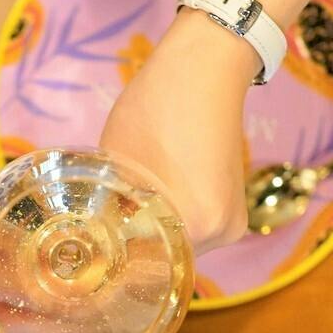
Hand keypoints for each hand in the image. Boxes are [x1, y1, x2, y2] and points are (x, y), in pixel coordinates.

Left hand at [99, 11, 258, 253]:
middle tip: (108, 229)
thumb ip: (111, 205)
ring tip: (134, 205)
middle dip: (139, 244)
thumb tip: (96, 234)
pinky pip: (198, 225)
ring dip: (159, 229)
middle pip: (168, 257)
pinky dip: (178, 215)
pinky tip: (160, 193)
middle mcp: (222, 233)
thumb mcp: (116, 161)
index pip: (148, 265)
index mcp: (196, 223)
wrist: (206, 67)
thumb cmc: (157, 107)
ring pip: (183, 242)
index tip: (97, 252)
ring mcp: (233, 221)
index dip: (120, 259)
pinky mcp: (236, 206)